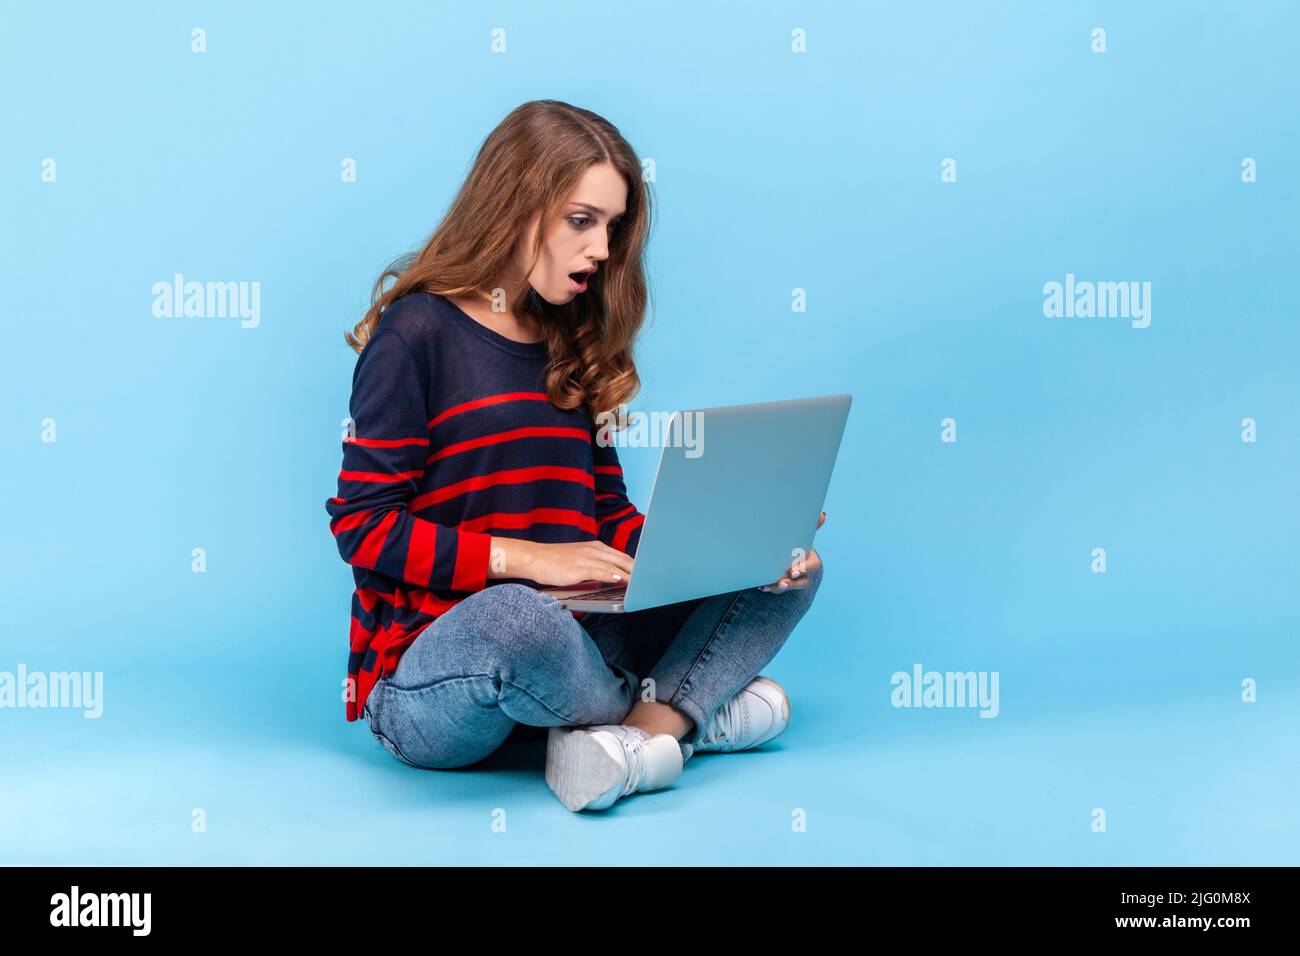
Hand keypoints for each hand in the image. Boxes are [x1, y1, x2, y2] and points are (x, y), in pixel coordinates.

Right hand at [489, 537, 633, 587]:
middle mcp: (594, 549)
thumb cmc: (555, 562)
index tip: (647, 574)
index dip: (636, 565)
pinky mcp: (580, 567)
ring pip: (615, 565)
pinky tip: (621, 580)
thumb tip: (612, 577)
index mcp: (595, 547)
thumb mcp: (579, 560)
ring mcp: (587, 557)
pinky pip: (601, 570)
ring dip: (630, 575)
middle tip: (651, 580)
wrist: (534, 558)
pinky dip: (613, 575)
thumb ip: (596, 566)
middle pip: (624, 559)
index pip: (622, 556)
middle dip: (639, 570)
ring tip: (642, 583)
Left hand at [758, 511, 824, 592]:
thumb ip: (812, 526)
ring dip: (778, 587)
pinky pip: (778, 590)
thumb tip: (823, 515)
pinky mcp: (784, 586)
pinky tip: (761, 585)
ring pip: (789, 587)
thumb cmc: (798, 543)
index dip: (803, 568)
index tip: (792, 571)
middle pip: (801, 582)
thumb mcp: (804, 536)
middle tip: (781, 582)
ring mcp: (795, 582)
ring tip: (766, 585)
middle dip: (791, 583)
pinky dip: (770, 587)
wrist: (794, 557)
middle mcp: (805, 574)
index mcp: (811, 560)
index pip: (811, 566)